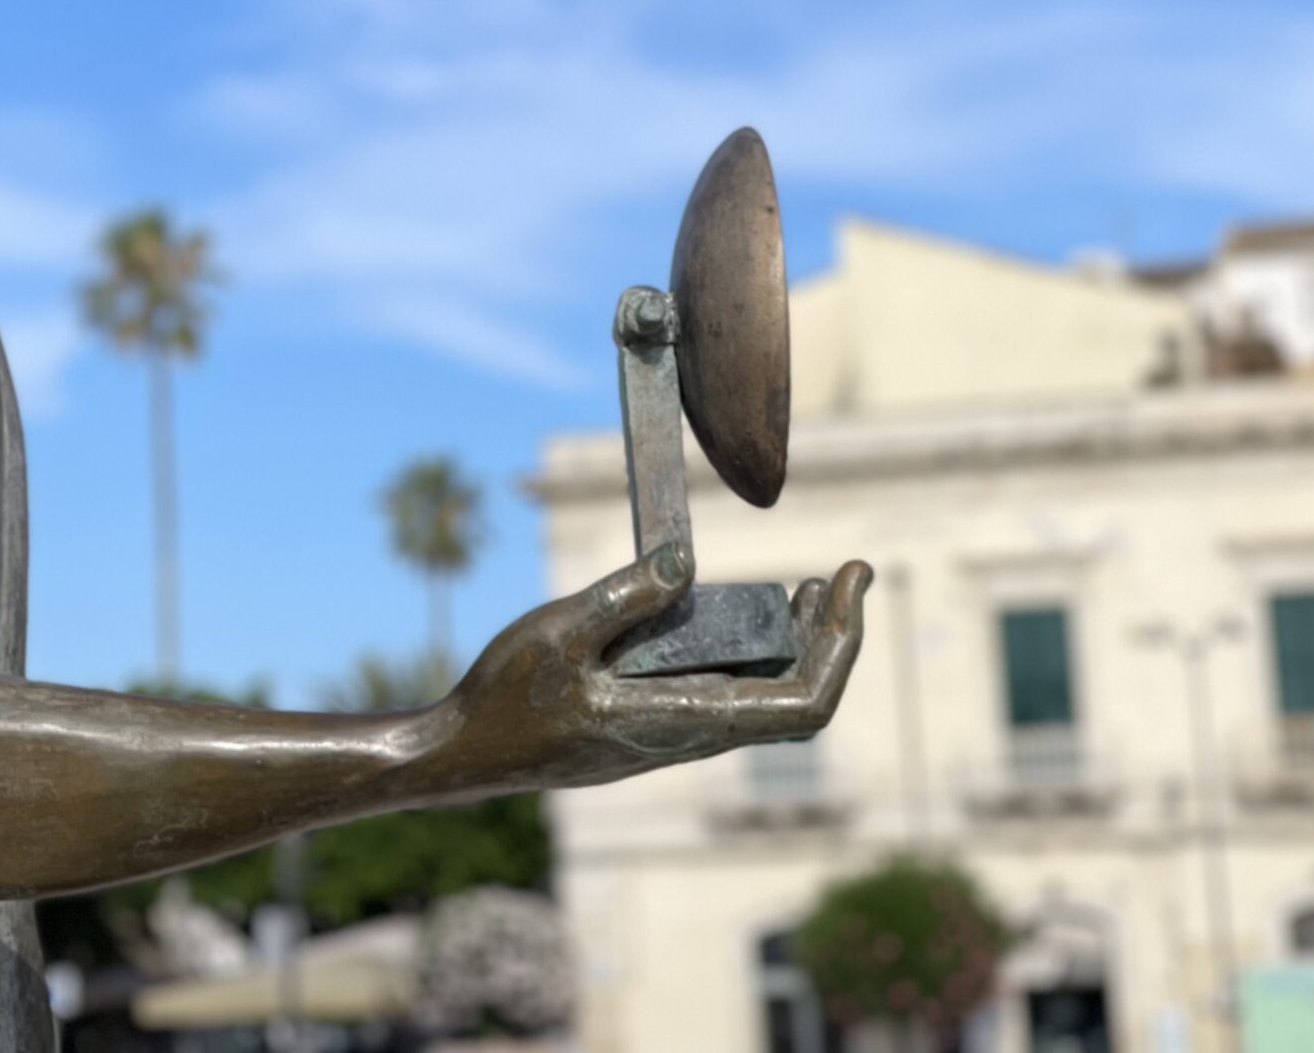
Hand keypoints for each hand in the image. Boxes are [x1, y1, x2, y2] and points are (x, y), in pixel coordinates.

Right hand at [415, 546, 870, 796]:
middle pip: (800, 701)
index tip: (846, 579)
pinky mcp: (656, 726)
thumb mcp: (558, 631)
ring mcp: (676, 737)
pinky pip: (732, 696)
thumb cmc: (505, 698)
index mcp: (682, 721)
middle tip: (848, 573)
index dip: (840, 644)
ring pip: (768, 700)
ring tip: (813, 589)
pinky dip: (757, 653)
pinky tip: (740, 613)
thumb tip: (688, 560)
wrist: (465, 754)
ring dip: (801, 646)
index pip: (802, 703)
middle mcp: (692, 738)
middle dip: (834, 637)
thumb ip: (626, 597)